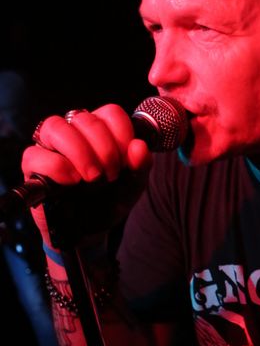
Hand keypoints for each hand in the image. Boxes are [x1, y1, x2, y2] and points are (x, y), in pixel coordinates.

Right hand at [21, 105, 151, 245]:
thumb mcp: (132, 185)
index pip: (110, 113)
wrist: (91, 231)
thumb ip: (140, 166)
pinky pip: (35, 154)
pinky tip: (72, 181)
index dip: (122, 135)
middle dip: (104, 149)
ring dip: (80, 152)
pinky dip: (57, 166)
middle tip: (111, 175)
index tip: (128, 162)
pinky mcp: (32, 166)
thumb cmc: (109, 201)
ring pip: (55, 127)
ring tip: (92, 177)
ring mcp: (50, 147)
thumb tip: (139, 146)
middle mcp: (73, 132)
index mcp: (99, 130)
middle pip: (84, 118)